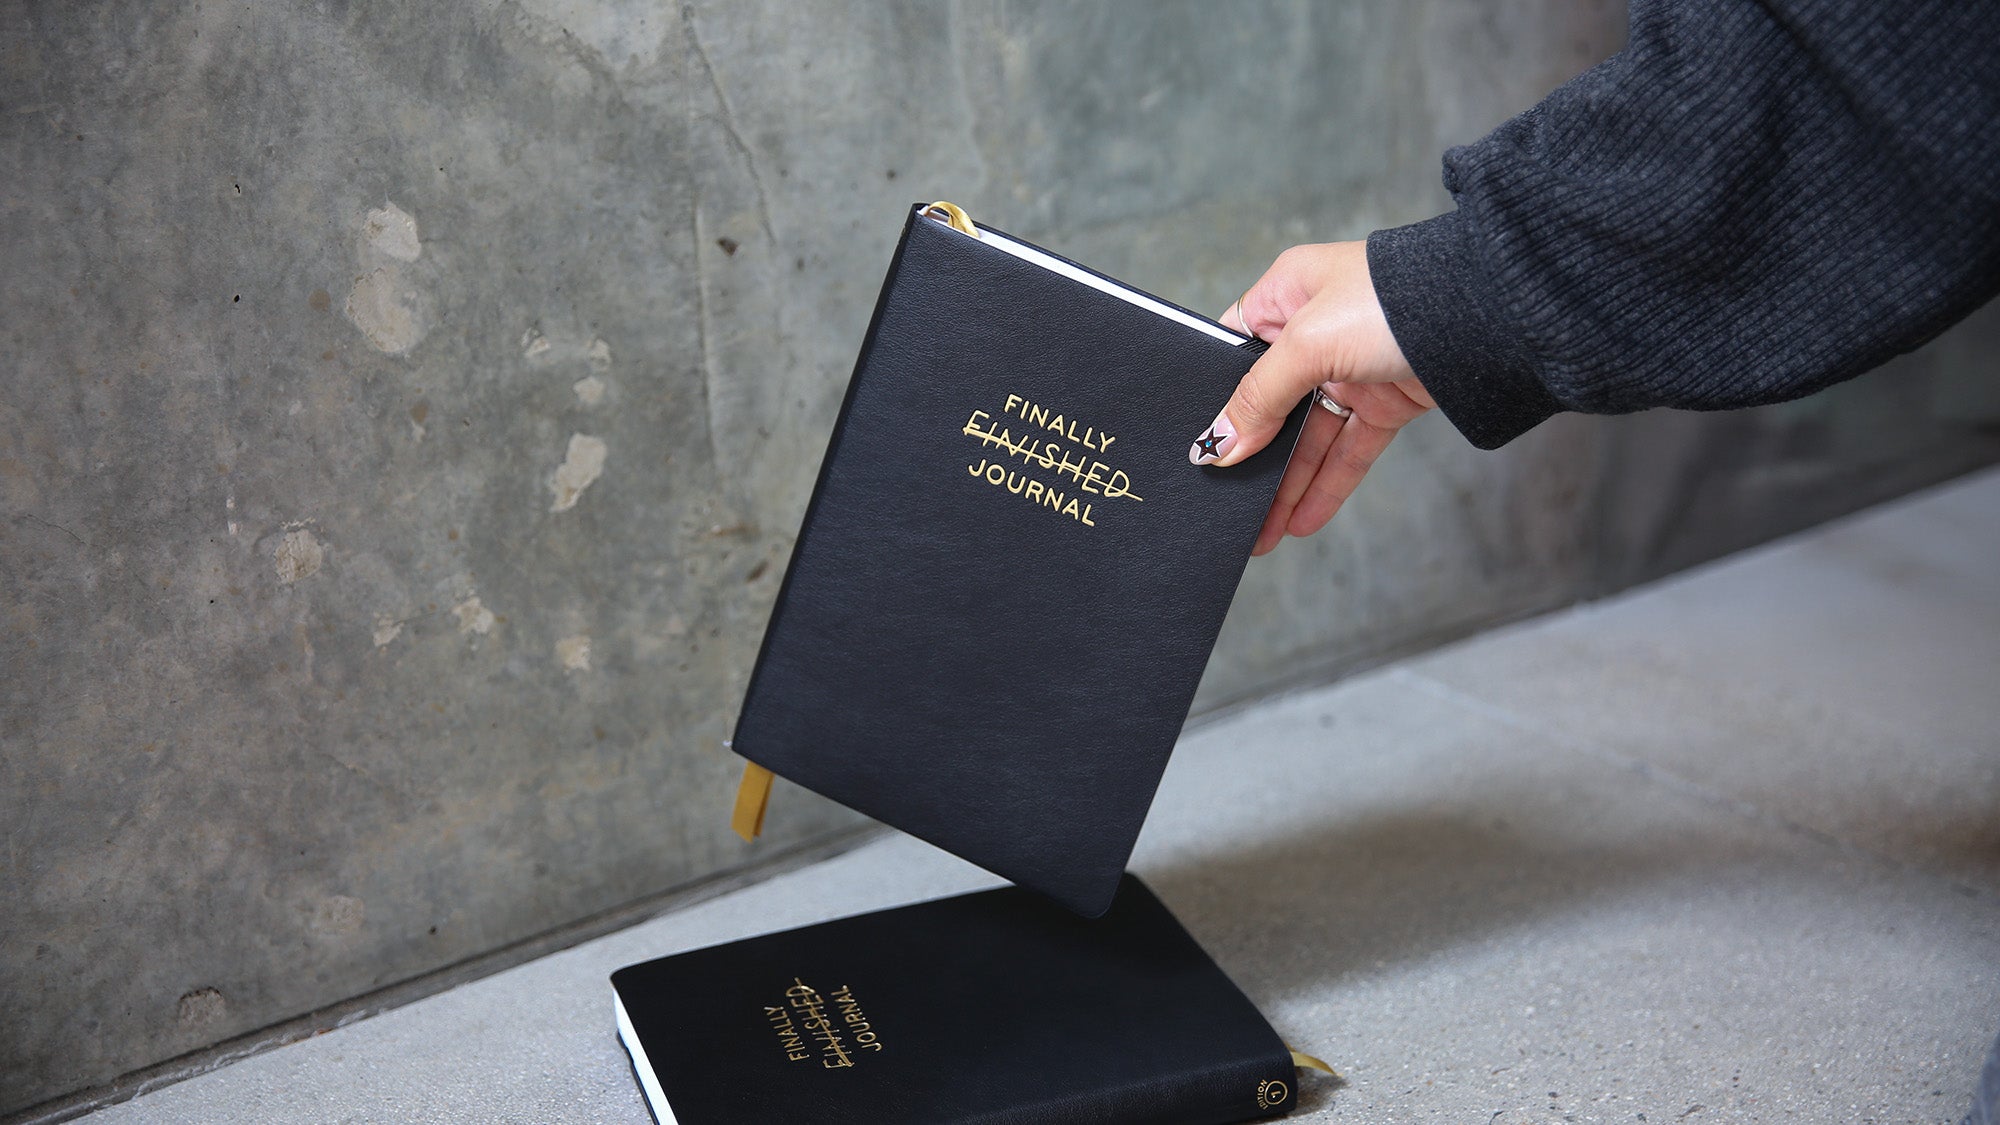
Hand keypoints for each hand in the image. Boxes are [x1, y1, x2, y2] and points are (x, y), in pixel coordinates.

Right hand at [1189, 241, 1434, 554]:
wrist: (1488, 315)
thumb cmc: (1393, 301)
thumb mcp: (1307, 345)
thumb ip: (1258, 398)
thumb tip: (1217, 446)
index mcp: (1286, 295)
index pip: (1234, 355)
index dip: (1218, 402)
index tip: (1200, 450)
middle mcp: (1316, 331)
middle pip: (1271, 406)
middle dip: (1252, 458)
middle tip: (1226, 505)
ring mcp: (1352, 368)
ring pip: (1308, 437)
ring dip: (1285, 485)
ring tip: (1260, 532)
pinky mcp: (1387, 401)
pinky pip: (1347, 451)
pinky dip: (1326, 486)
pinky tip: (1301, 520)